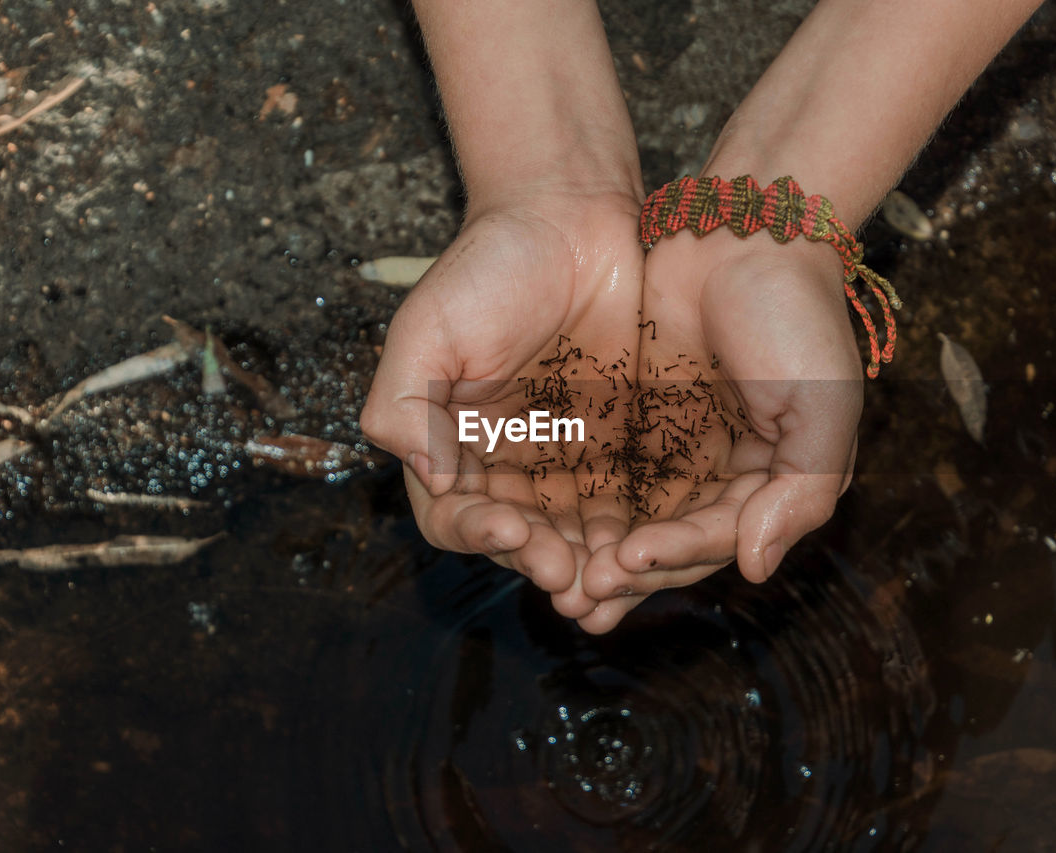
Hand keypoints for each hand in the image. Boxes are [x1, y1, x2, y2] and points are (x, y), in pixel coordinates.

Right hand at [361, 193, 644, 619]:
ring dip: (590, 566)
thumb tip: (428, 478)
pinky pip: (632, 504)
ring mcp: (569, 459)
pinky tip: (651, 548)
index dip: (480, 533)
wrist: (573, 217)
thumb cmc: (489, 267)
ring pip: (577, 535)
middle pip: (521, 540)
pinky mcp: (625, 447)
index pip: (456, 517)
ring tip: (610, 581)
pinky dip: (637, 534)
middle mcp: (508, 465)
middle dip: (542, 562)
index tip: (513, 527)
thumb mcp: (428, 330)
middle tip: (569, 575)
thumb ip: (404, 405)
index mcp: (452, 446)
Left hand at [575, 227, 862, 632]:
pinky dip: (578, 503)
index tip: (628, 560)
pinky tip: (541, 525)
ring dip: (596, 552)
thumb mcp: (823, 409)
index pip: (718, 540)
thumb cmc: (797, 318)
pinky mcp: (633, 416)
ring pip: (630, 517)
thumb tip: (756, 568)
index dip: (674, 558)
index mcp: (770, 482)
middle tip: (578, 598)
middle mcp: (722, 474)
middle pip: (668, 544)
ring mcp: (675, 445)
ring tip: (554, 579)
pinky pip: (601, 471)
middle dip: (626, 574)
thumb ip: (799, 494)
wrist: (745, 230)